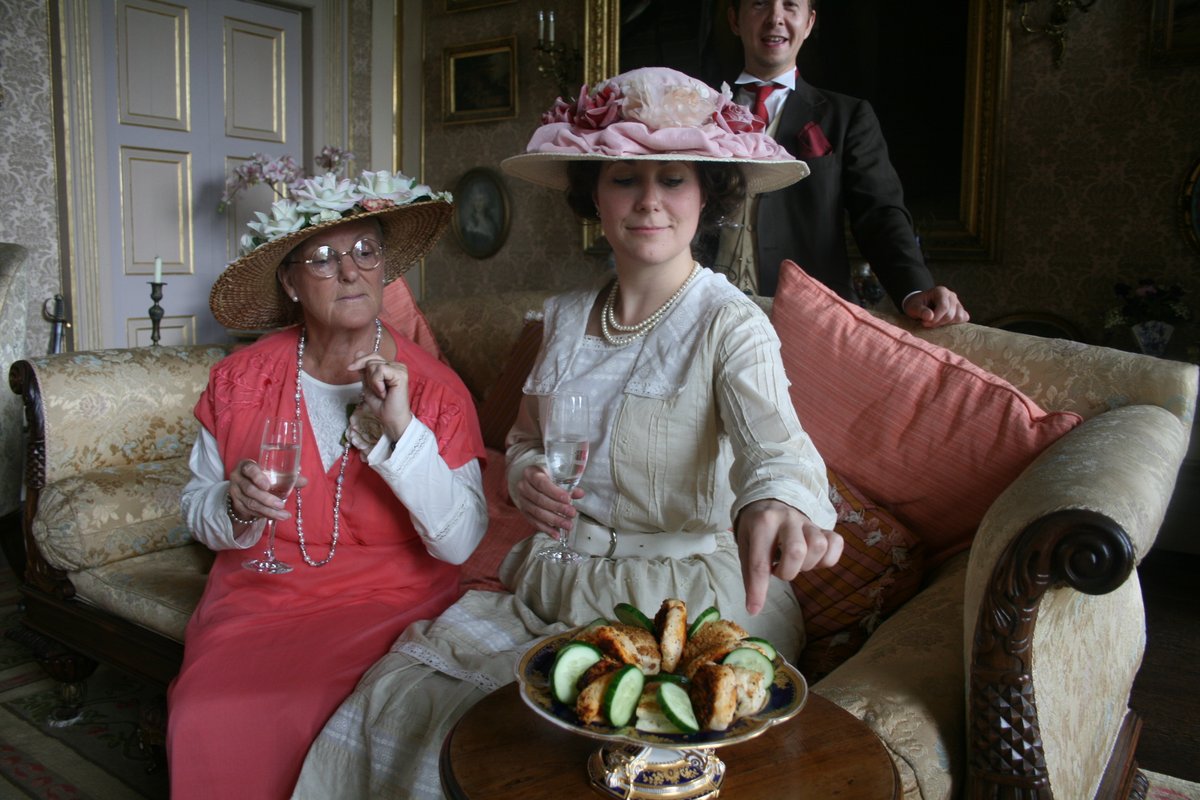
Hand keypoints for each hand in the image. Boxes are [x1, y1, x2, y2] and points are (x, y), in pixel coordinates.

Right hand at [228, 458, 308, 523]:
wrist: (246, 487)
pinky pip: (250, 512)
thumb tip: (305, 481)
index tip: (268, 486)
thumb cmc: (263, 476)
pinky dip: (264, 515)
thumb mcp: (273, 473)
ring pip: (250, 503)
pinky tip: (275, 516)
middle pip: (250, 490)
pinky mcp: (237, 505)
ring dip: (268, 511)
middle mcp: (237, 478)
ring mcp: (235, 492)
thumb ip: (288, 476)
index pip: (249, 469)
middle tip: (281, 505)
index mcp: (246, 466)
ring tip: (283, 515)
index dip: (258, 477)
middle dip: (266, 499)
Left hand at [348, 352, 412, 440]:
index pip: (372, 356)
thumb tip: (358, 352)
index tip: (349, 368)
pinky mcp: (401, 374)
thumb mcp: (368, 385)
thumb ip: (364, 370)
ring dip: (372, 381)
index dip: (360, 361)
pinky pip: (380, 370)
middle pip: (372, 358)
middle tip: (374, 390)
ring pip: (374, 364)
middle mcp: (396, 365)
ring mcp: (400, 369)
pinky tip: (384, 392)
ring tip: (381, 392)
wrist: (390, 419)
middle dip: (366, 374)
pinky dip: (377, 383)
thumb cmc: (382, 405)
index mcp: (389, 367)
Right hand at [514, 464, 583, 537]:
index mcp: (531, 473)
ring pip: (537, 513)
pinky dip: (546, 529)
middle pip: (540, 499)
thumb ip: (567, 484)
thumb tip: (580, 493)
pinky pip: (534, 522)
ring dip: (554, 520)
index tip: (568, 499)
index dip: (555, 492)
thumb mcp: (555, 476)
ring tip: (568, 525)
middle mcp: (523, 487)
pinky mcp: (523, 512)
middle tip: (572, 513)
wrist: (529, 482)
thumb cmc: (545, 477)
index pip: (542, 483)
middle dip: (558, 508)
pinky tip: (556, 534)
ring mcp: (522, 500)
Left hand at [735, 499, 842, 615]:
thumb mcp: (745, 544)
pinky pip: (836, 542)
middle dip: (788, 572)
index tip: (754, 609)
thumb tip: (754, 607)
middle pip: (797, 551)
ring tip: (795, 564)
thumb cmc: (755, 528)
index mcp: (762, 523)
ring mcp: (807, 521)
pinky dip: (829, 558)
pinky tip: (814, 560)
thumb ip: (751, 572)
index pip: (761, 562)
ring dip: (808, 564)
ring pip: (819, 546)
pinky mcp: (822, 526)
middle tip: (778, 570)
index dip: (758, 590)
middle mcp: (786, 519)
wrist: (768, 500)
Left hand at [902, 286, 969, 327]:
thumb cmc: (916, 305)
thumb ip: (920, 311)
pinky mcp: (960, 310)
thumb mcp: (913, 307)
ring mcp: (957, 302)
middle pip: (951, 314)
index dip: (935, 318)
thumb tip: (930, 316)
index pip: (944, 307)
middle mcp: (951, 295)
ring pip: (959, 317)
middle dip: (938, 322)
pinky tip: (943, 323)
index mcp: (941, 291)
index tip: (925, 323)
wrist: (919, 305)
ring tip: (935, 322)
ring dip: (946, 324)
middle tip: (927, 323)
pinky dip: (955, 323)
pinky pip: (964, 318)